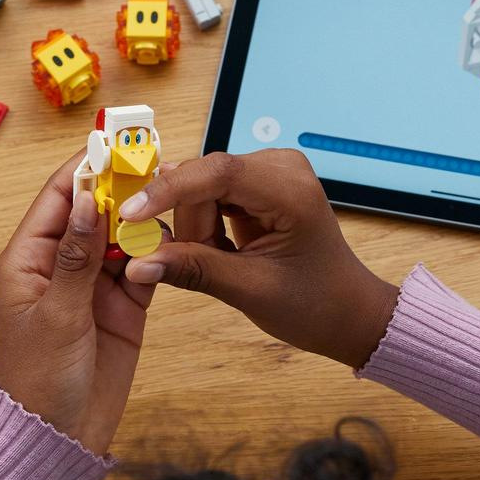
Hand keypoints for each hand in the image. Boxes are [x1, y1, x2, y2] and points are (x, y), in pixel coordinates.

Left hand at [0, 153, 162, 454]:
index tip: (117, 144)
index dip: (87, 169)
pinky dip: (157, 253)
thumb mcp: (57, 316)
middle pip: (94, 210)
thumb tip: (86, 199)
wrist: (58, 439)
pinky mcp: (123, 306)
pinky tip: (173, 240)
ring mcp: (93, 284)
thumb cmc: (39, 380)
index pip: (59, 197)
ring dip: (143, 219)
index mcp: (29, 258)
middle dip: (122, 188)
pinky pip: (142, 266)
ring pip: (122, 234)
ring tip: (173, 196)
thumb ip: (76, 257)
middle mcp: (61, 264)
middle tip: (158, 164)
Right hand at [119, 149, 398, 368]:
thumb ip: (192, 270)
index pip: (216, 172)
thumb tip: (138, 264)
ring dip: (198, 228)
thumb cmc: (315, 304)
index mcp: (290, 190)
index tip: (131, 215)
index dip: (168, 191)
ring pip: (200, 187)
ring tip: (226, 260)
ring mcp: (269, 171)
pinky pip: (209, 193)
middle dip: (191, 225)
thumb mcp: (250, 291)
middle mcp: (280, 167)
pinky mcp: (258, 181)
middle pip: (203, 180)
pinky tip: (224, 248)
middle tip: (208, 262)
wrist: (348, 312)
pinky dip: (204, 223)